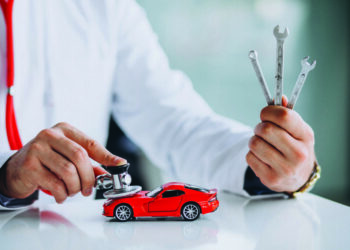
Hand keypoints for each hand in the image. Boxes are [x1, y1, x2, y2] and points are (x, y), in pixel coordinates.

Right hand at [0, 122, 125, 202]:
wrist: (17, 168)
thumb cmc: (48, 161)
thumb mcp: (68, 157)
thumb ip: (89, 164)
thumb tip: (109, 174)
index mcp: (65, 130)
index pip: (91, 143)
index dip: (107, 156)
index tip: (120, 165)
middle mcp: (50, 135)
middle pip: (80, 157)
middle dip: (89, 177)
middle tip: (89, 189)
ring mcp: (37, 149)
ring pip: (68, 172)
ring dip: (75, 188)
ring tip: (72, 191)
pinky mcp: (29, 166)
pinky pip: (55, 184)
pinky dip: (63, 194)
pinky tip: (61, 195)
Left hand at [246, 97, 315, 192]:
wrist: (299, 178)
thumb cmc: (295, 147)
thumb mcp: (297, 130)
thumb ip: (287, 114)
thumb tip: (280, 97)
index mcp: (306, 136)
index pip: (284, 116)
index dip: (269, 112)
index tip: (265, 114)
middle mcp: (298, 154)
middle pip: (266, 129)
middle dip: (259, 127)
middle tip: (261, 130)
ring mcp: (285, 168)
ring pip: (255, 143)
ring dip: (254, 140)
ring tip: (262, 144)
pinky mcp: (271, 179)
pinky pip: (250, 157)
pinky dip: (252, 155)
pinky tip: (262, 157)